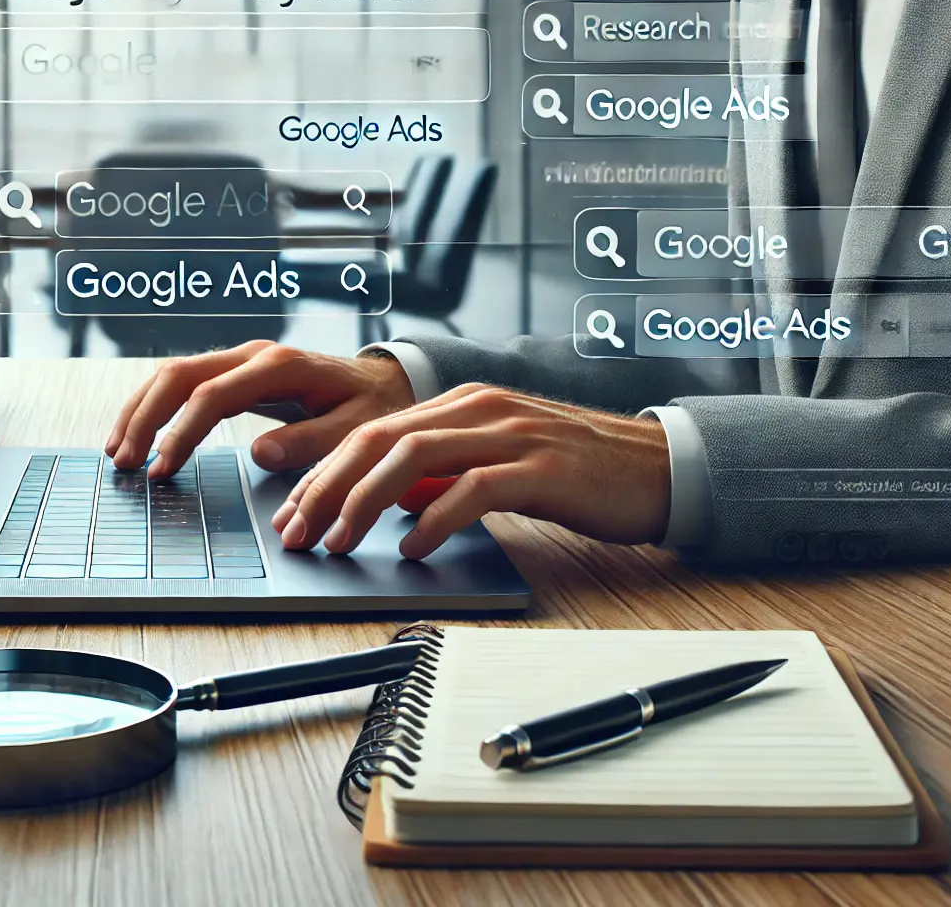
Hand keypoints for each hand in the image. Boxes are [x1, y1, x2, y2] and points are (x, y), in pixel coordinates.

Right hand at [105, 341, 415, 478]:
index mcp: (280, 367)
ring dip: (141, 411)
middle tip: (125, 463)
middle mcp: (253, 355)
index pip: (213, 397)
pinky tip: (139, 433)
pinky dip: (155, 406)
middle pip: (180, 377)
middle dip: (145, 419)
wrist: (384, 381)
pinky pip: (184, 382)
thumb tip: (259, 453)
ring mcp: (241, 359)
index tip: (161, 468)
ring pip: (173, 374)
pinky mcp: (235, 371)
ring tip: (119, 452)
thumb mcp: (356, 429)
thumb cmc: (372, 407)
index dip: (181, 432)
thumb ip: (311, 442)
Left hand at [270, 384, 670, 559]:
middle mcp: (480, 408)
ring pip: (414, 456)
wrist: (657, 467)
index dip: (323, 471)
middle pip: (379, 439)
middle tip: (300, 533)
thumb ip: (442, 474)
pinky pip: (473, 489)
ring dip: (366, 503)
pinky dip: (434, 518)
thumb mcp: (495, 465)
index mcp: (462, 402)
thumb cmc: (575, 472)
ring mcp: (512, 434)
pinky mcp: (543, 468)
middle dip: (328, 488)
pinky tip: (413, 547)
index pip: (372, 430)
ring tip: (343, 542)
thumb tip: (386, 502)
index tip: (293, 512)